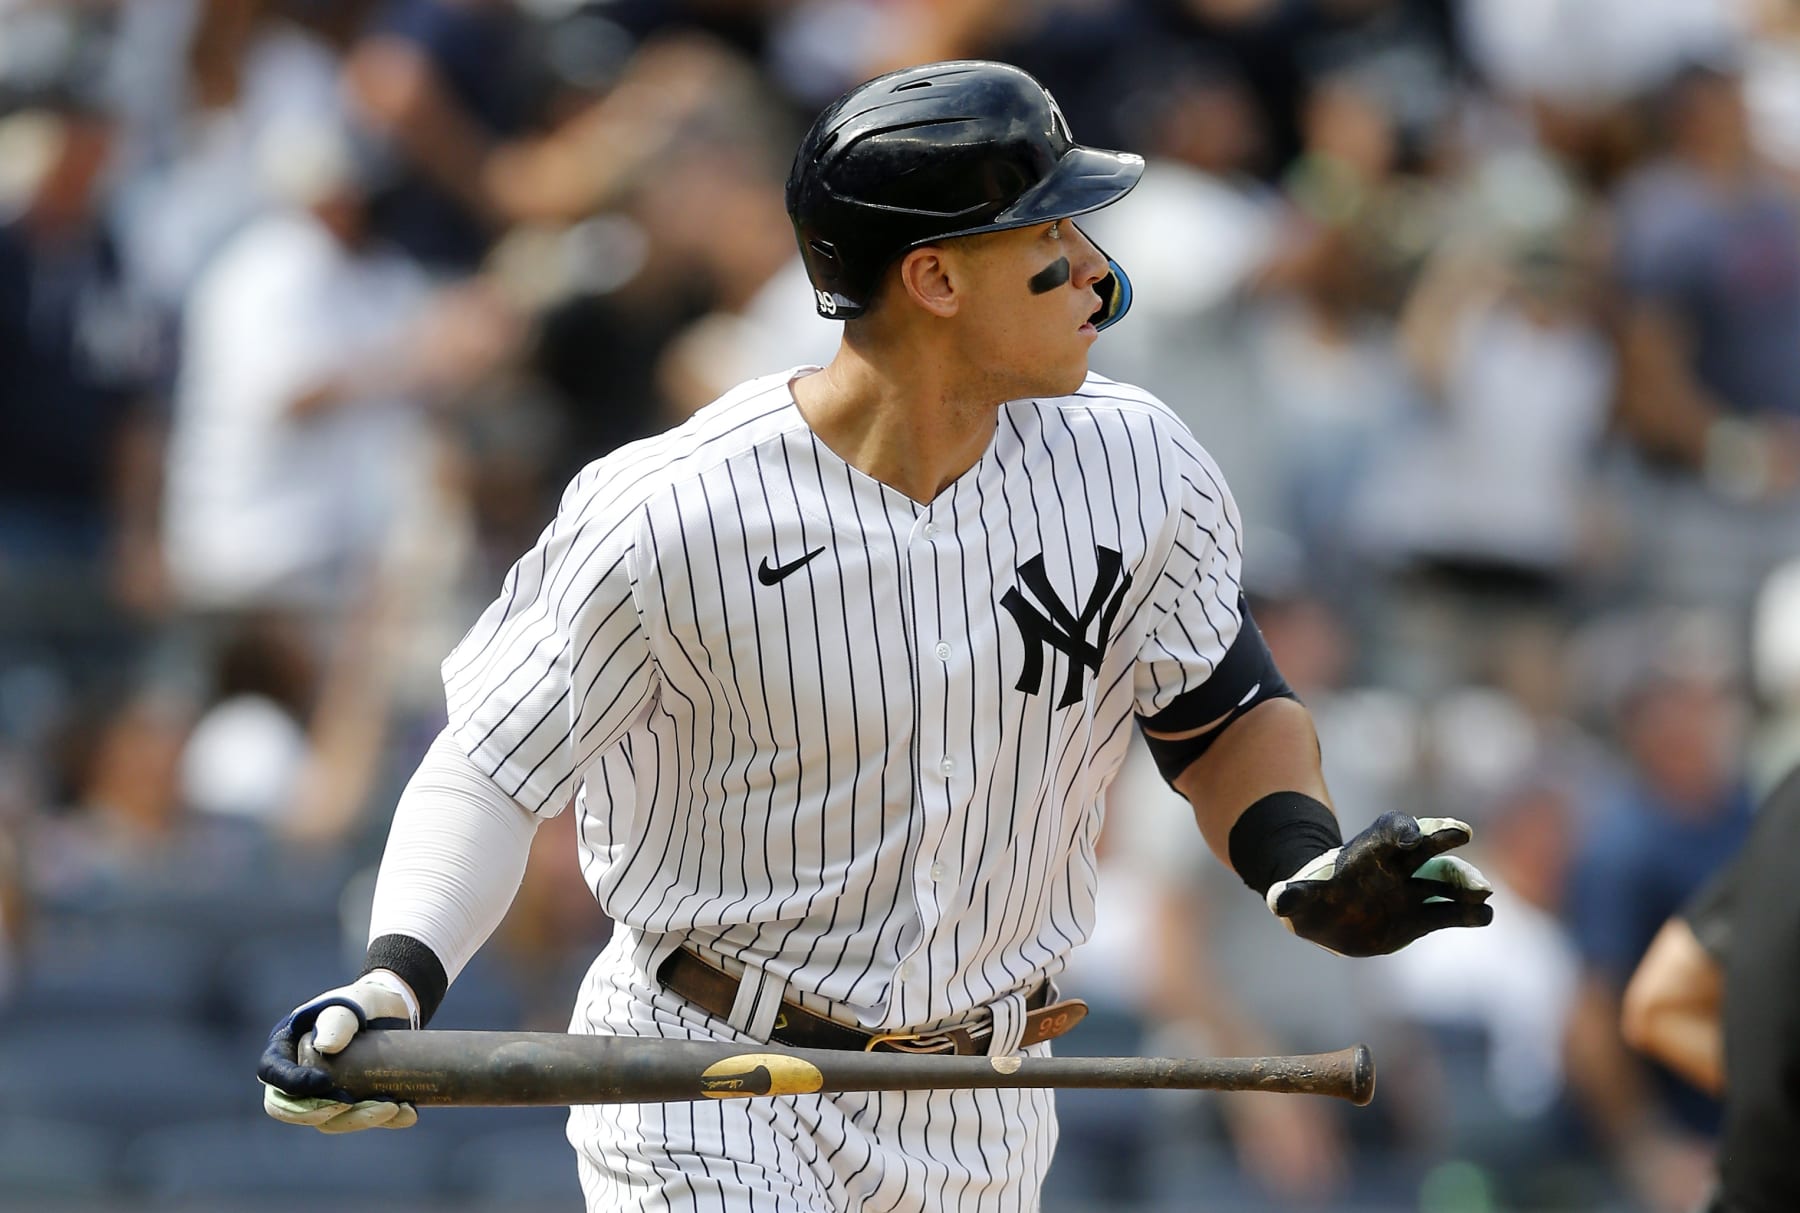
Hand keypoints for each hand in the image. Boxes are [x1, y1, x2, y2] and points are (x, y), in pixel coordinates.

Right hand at [258, 971, 420, 1132]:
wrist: (394, 1008)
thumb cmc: (362, 1002)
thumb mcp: (349, 1004)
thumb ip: (336, 1020)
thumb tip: (326, 1048)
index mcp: (286, 1051)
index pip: (274, 1076)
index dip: (292, 1086)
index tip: (324, 1083)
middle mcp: (300, 1078)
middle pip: (297, 1110)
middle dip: (324, 1114)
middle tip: (352, 1104)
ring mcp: (326, 1095)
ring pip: (331, 1121)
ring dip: (360, 1120)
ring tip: (393, 1107)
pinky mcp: (354, 1103)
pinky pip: (363, 1120)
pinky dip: (385, 1120)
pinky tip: (407, 1112)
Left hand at [1266, 812, 1493, 955]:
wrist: (1329, 916)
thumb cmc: (1314, 897)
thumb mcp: (1296, 899)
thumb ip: (1292, 898)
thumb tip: (1278, 902)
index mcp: (1366, 853)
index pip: (1387, 830)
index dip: (1399, 829)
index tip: (1411, 837)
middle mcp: (1395, 865)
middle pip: (1422, 845)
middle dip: (1439, 838)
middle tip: (1461, 833)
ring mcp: (1410, 890)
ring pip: (1442, 880)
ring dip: (1461, 882)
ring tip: (1482, 890)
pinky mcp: (1420, 917)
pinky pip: (1447, 913)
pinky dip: (1466, 913)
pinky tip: (1484, 914)